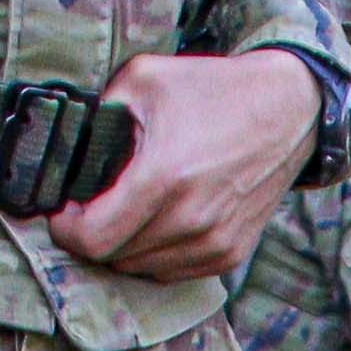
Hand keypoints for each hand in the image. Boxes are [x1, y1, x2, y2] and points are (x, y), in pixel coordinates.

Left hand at [50, 48, 317, 280]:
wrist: (287, 110)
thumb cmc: (215, 89)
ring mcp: (214, 243)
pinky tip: (156, 220)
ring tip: (125, 209)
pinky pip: (171, 272)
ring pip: (140, 270)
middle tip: (90, 206)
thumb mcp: (144, 78)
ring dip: (123, 246)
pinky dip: (153, 253)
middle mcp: (192, 220)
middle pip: (113, 258)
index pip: (94, 239)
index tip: (63, 211)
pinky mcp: (230, 253)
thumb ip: (100, 113)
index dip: (66, 229)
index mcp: (164, 178)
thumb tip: (68, 148)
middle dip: (92, 235)